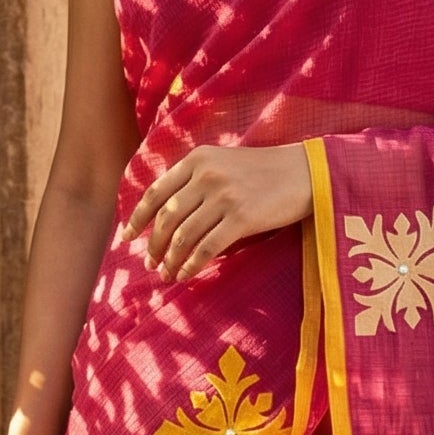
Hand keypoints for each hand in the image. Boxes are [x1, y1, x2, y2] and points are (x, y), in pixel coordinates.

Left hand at [126, 142, 311, 279]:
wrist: (306, 172)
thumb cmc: (263, 171)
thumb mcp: (223, 162)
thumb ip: (194, 179)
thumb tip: (164, 214)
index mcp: (197, 159)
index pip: (155, 192)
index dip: (137, 218)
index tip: (127, 238)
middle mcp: (207, 176)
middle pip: (166, 218)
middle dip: (153, 246)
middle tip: (150, 264)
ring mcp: (224, 196)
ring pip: (183, 236)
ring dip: (170, 260)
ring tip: (166, 274)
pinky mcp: (242, 218)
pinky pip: (207, 248)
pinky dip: (191, 265)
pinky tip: (185, 275)